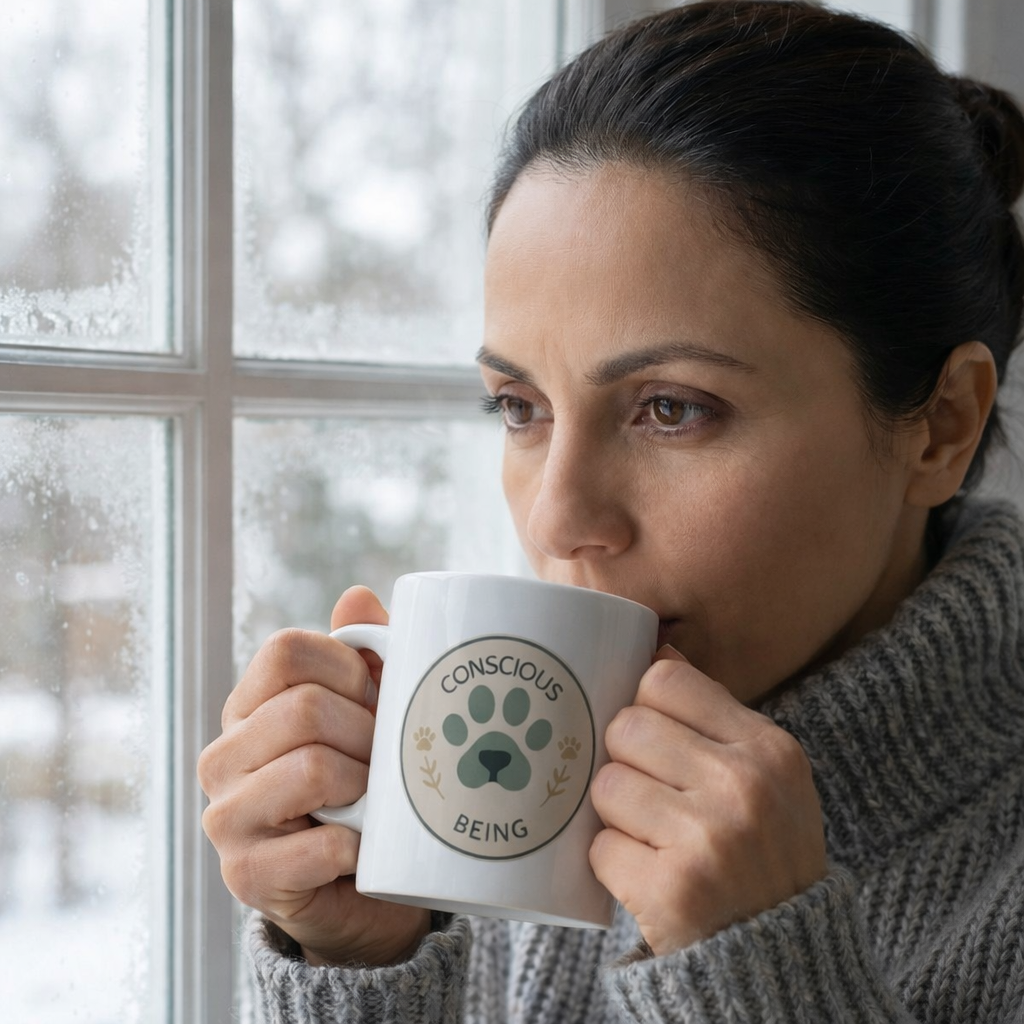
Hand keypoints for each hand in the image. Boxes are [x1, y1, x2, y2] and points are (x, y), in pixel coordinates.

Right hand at [197, 586, 429, 965]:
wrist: (359, 885)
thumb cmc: (363, 783)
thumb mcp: (367, 713)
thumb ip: (363, 654)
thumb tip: (357, 596)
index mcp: (249, 706)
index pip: (286, 650)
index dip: (348, 668)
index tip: (376, 699)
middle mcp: (223, 755)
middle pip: (305, 708)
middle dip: (367, 733)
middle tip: (386, 759)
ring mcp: (226, 817)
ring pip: (312, 768)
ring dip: (365, 786)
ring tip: (376, 800)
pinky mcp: (246, 876)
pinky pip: (320, 845)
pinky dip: (358, 844)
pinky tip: (363, 846)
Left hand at [589, 647, 826, 955]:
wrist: (782, 961)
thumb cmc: (760, 854)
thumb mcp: (764, 778)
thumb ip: (711, 719)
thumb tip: (652, 649)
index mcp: (769, 749)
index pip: (665, 679)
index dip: (643, 705)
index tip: (650, 737)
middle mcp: (744, 786)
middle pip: (627, 726)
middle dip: (624, 761)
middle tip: (650, 797)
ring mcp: (709, 838)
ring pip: (606, 784)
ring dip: (613, 815)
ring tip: (651, 839)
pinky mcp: (672, 890)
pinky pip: (599, 846)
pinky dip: (611, 864)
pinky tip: (646, 876)